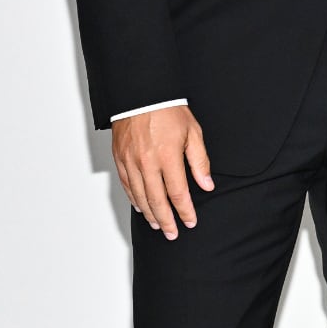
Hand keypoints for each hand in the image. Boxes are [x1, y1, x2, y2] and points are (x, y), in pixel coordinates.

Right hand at [112, 104, 213, 239]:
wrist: (141, 93)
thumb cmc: (168, 110)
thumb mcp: (193, 133)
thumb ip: (199, 161)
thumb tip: (206, 185)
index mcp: (168, 157)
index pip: (178, 193)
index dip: (185, 211)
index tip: (190, 222)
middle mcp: (147, 162)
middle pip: (157, 200)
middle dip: (167, 220)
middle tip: (172, 234)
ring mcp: (131, 161)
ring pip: (140, 196)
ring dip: (150, 213)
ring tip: (158, 224)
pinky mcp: (120, 158)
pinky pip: (126, 184)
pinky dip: (134, 198)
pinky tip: (140, 206)